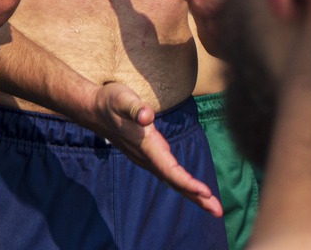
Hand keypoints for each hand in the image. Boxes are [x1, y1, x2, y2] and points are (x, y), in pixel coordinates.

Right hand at [82, 82, 222, 215]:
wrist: (92, 110)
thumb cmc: (110, 101)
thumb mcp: (121, 98)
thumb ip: (134, 107)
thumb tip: (146, 115)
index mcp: (146, 145)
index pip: (169, 169)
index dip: (187, 182)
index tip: (205, 192)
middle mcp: (147, 156)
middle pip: (174, 181)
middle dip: (196, 197)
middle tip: (218, 211)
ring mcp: (146, 158)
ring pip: (171, 180)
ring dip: (192, 193)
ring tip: (211, 205)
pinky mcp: (147, 156)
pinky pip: (168, 174)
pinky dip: (182, 184)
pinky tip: (190, 189)